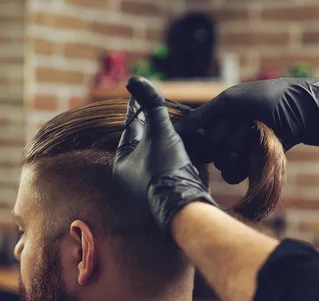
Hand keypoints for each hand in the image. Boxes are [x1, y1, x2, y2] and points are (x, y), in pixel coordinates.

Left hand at [113, 76, 216, 234]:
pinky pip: (174, 163)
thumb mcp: (159, 131)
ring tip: (185, 123)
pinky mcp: (170, 188)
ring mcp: (152, 183)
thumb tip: (135, 79)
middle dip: (161, 123)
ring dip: (175, 138)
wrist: (185, 204)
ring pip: (163, 151)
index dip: (139, 108)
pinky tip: (195, 143)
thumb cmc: (165, 168)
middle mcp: (134, 174)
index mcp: (122, 161)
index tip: (142, 93)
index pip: (131, 127)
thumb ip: (151, 105)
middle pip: (149, 139)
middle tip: (166, 106)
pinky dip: (183, 152)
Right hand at [174, 77, 318, 183]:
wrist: (302, 113)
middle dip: (225, 138)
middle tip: (243, 123)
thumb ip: (203, 115)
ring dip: (236, 151)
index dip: (199, 136)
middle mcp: (226, 134)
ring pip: (221, 163)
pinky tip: (251, 156)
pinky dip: (240, 168)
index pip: (196, 134)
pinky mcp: (252, 164)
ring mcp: (239, 150)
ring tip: (252, 137)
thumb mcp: (231, 101)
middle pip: (209, 150)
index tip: (208, 131)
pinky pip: (235, 175)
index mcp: (218, 117)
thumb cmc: (267, 99)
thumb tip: (176, 130)